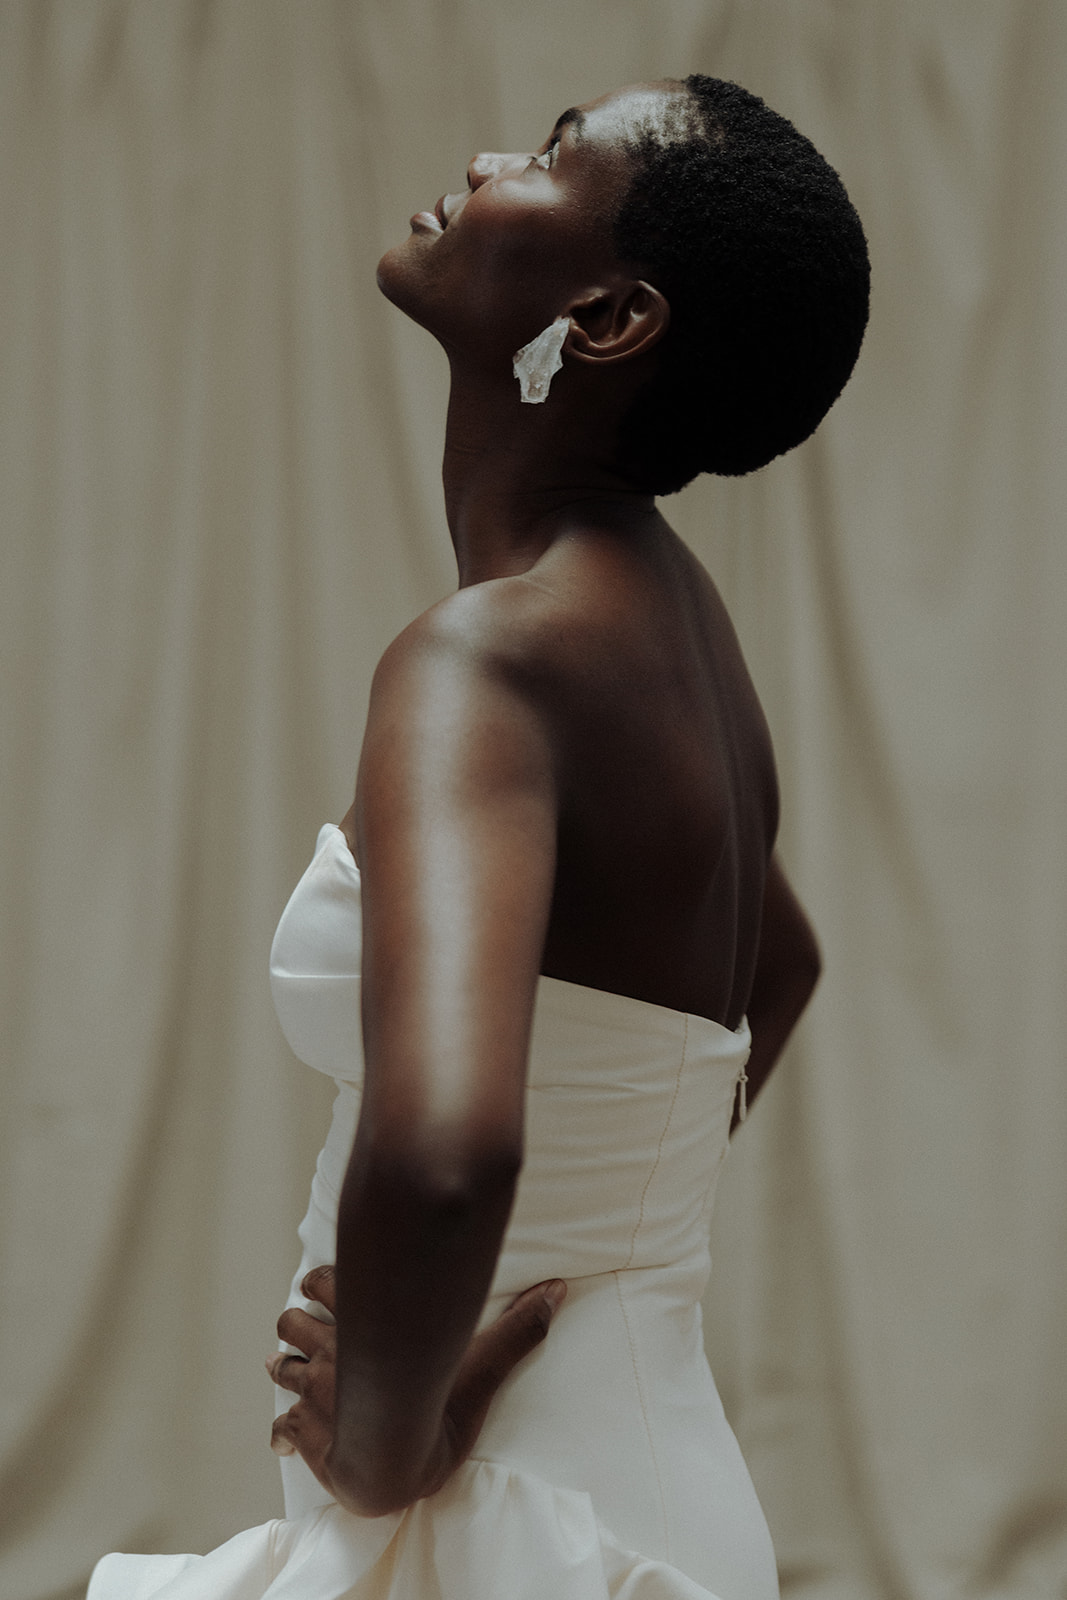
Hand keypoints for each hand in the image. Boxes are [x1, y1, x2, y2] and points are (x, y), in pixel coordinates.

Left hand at [268, 1267, 565, 1511]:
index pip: (324, 1283)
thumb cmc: (437, 1408)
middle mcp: (331, 1352)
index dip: (320, 1283)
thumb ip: (518, 1327)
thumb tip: (559, 1290)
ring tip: (288, 1366)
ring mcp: (314, 1394)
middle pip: (293, 1321)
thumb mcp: (484, 1362)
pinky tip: (288, 1431)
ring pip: (282, 1367)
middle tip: (306, 1327)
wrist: (396, 1462)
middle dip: (297, 1324)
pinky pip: (282, 1427)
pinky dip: (284, 1428)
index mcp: (361, 1324)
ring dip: (286, 1366)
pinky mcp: (304, 1433)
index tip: (321, 1285)